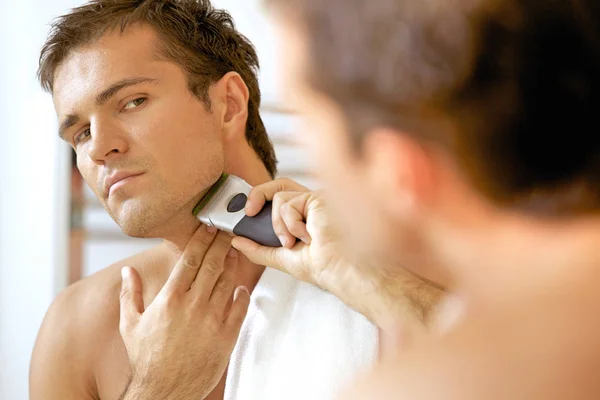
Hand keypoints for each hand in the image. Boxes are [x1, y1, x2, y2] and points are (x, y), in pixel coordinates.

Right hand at [118, 225, 249, 399]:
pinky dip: (242, 294)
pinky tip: (241, 286)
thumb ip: (129, 294)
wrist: (163, 391)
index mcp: (170, 299)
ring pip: (227, 282)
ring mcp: (212, 320)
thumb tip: (126, 271)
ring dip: (232, 264)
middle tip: (227, 231)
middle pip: (212, 264)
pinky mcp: (226, 336)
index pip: (190, 259)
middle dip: (221, 244)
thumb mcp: (129, 324)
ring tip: (234, 251)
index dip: (202, 240)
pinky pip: (240, 308)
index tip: (208, 228)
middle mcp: (192, 305)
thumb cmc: (145, 359)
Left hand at [232, 178, 443, 333]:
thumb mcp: (282, 258)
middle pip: (279, 186)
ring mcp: (316, 199)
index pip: (280, 199)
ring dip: (278, 225)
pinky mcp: (317, 196)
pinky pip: (288, 203)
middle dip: (257, 194)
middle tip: (249, 212)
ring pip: (279, 197)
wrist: (340, 269)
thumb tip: (237, 241)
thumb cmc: (323, 267)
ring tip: (292, 241)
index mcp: (307, 218)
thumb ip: (259, 249)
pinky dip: (291, 224)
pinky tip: (308, 235)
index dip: (261, 201)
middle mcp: (312, 205)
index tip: (245, 214)